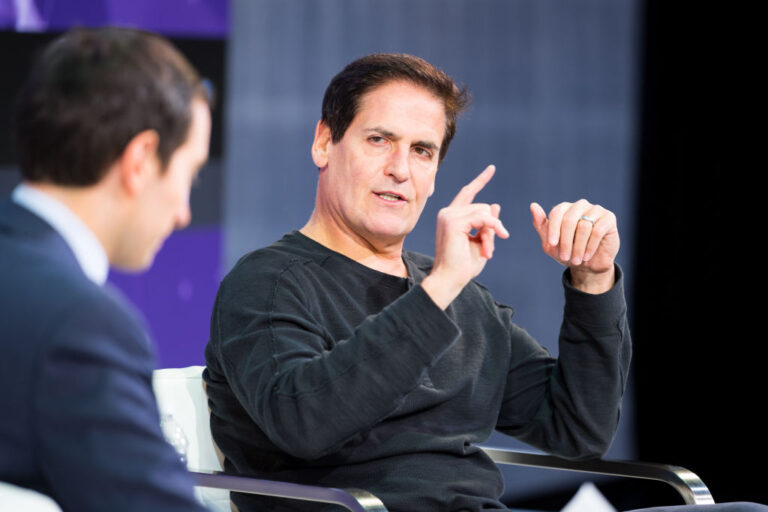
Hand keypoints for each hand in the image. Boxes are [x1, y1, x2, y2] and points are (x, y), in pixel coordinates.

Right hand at [422, 165, 509, 308]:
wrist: (449, 279)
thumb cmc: (462, 266)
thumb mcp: (480, 241)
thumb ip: (487, 224)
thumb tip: (495, 204)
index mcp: (451, 217)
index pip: (468, 193)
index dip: (480, 180)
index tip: (491, 169)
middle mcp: (447, 213)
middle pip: (483, 207)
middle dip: (492, 227)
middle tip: (490, 250)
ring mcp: (448, 215)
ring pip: (484, 212)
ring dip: (491, 233)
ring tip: (488, 252)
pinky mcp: (453, 222)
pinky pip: (482, 217)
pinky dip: (491, 229)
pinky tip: (491, 244)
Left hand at [530, 199, 618, 293]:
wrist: (589, 265)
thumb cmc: (568, 251)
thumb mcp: (550, 243)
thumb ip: (541, 225)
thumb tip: (533, 205)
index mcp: (565, 208)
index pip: (556, 213)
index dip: (553, 229)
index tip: (551, 245)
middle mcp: (580, 206)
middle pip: (569, 219)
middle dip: (565, 241)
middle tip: (565, 257)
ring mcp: (595, 210)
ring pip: (583, 226)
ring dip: (578, 247)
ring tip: (576, 260)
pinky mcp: (609, 218)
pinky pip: (597, 230)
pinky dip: (590, 246)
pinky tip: (587, 256)